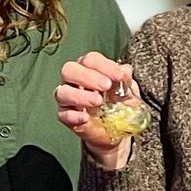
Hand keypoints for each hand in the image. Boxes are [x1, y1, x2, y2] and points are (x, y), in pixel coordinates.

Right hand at [56, 51, 136, 169]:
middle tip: (106, 86)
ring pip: (63, 91)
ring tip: (98, 102)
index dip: (105, 65)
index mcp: (89, 69)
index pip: (90, 60)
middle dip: (88, 77)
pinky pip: (64, 114)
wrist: (115, 131)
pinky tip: (86, 118)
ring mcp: (67, 99)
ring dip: (80, 96)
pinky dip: (74, 115)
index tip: (120, 76)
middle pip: (70, 70)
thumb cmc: (118, 106)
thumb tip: (125, 70)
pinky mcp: (66, 116)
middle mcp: (74, 81)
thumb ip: (126, 80)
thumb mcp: (127, 92)